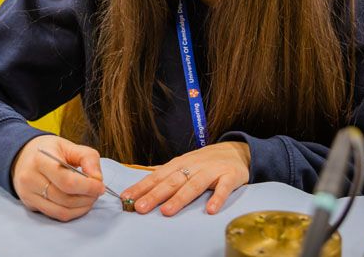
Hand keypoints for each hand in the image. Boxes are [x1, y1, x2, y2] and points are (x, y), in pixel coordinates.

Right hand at [11, 134, 105, 221]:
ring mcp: (28, 194)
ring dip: (81, 207)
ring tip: (90, 198)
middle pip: (65, 198)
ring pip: (61, 211)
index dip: (87, 187)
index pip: (66, 181)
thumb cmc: (48, 150)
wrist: (22, 156)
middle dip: (87, 198)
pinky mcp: (30, 204)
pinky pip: (55, 215)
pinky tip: (79, 204)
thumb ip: (88, 158)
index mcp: (40, 159)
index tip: (100, 186)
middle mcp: (30, 178)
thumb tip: (97, 179)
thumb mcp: (69, 145)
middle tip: (97, 192)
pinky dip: (72, 212)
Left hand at [122, 142, 249, 215]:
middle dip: (155, 195)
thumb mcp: (185, 165)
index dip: (142, 187)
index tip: (127, 198)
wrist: (236, 151)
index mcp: (179, 164)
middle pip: (172, 181)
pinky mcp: (229, 176)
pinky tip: (210, 210)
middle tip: (140, 208)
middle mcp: (193, 166)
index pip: (157, 176)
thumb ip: (168, 177)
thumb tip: (143, 190)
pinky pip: (223, 188)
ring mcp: (211, 171)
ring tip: (167, 211)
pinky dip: (217, 198)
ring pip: (194, 185)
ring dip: (180, 198)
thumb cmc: (205, 162)